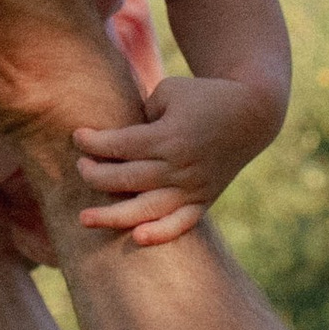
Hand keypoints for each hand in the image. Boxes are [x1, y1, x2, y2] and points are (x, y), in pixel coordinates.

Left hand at [74, 75, 271, 246]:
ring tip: (84, 218)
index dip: (92, 142)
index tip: (77, 137)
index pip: (120, 145)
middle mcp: (180, 166)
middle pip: (126, 178)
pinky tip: (137, 238)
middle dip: (94, 174)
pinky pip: (181, 223)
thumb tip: (116, 142)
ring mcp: (193, 186)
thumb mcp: (170, 91)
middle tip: (80, 167)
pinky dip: (161, 233)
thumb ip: (141, 115)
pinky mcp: (204, 199)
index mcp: (170, 135)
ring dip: (113, 216)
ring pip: (147, 208)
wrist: (252, 113)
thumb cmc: (203, 95)